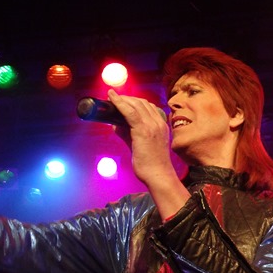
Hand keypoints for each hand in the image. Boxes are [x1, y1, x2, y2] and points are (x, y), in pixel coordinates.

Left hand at [107, 90, 190, 220]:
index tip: (124, 99)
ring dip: (122, 99)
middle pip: (142, 102)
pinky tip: (112, 98)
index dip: (135, 100)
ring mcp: (152, 125)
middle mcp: (158, 122)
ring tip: (112, 97)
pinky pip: (130, 112)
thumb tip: (116, 125)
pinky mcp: (143, 131)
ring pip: (136, 104)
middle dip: (127, 98)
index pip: (149, 106)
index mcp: (161, 125)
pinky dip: (120, 103)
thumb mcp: (140, 145)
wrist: (158, 175)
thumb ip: (128, 133)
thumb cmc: (151, 164)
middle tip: (114, 98)